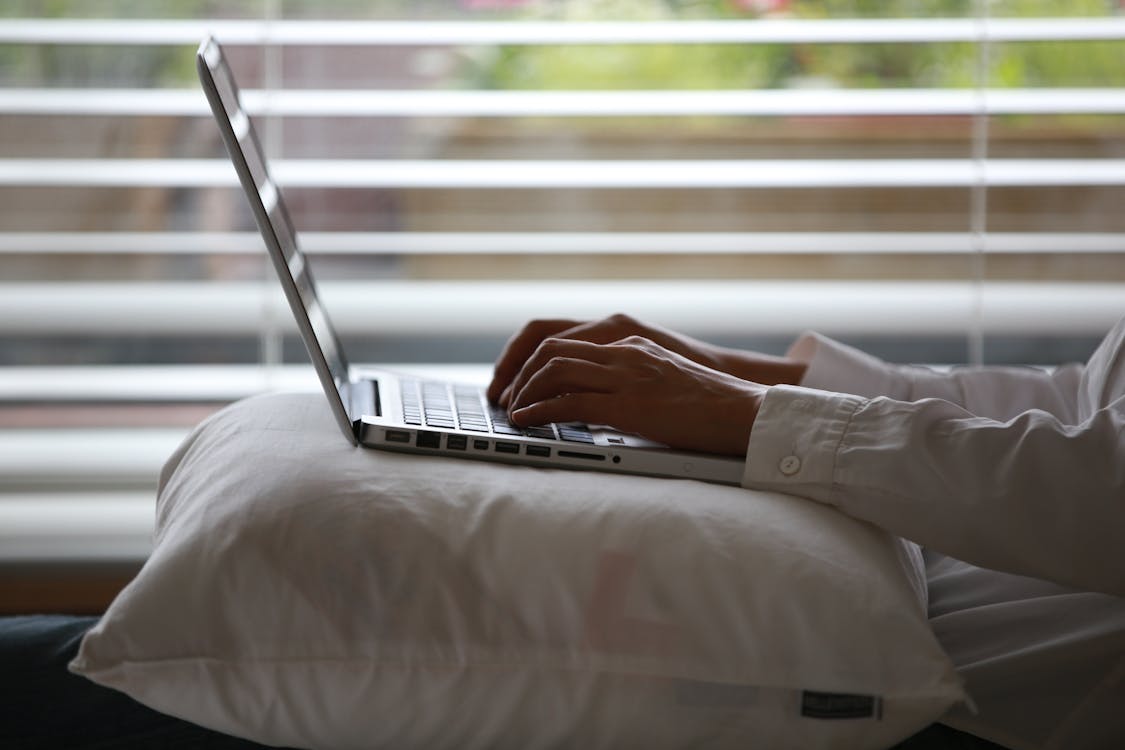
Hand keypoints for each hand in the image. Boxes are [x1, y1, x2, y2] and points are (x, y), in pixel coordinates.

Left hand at [488, 313, 804, 406]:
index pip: (562, 336)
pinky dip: (539, 411)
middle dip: (517, 371)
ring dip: (523, 390)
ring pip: (554, 370)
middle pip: (549, 347)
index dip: (529, 356)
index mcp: (629, 341)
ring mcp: (625, 375)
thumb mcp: (661, 377)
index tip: (515, 378)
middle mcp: (623, 350)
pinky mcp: (628, 404)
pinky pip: (569, 402)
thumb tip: (593, 397)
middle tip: (502, 396)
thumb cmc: (708, 404)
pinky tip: (526, 421)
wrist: (743, 412)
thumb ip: (627, 377)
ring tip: (511, 410)